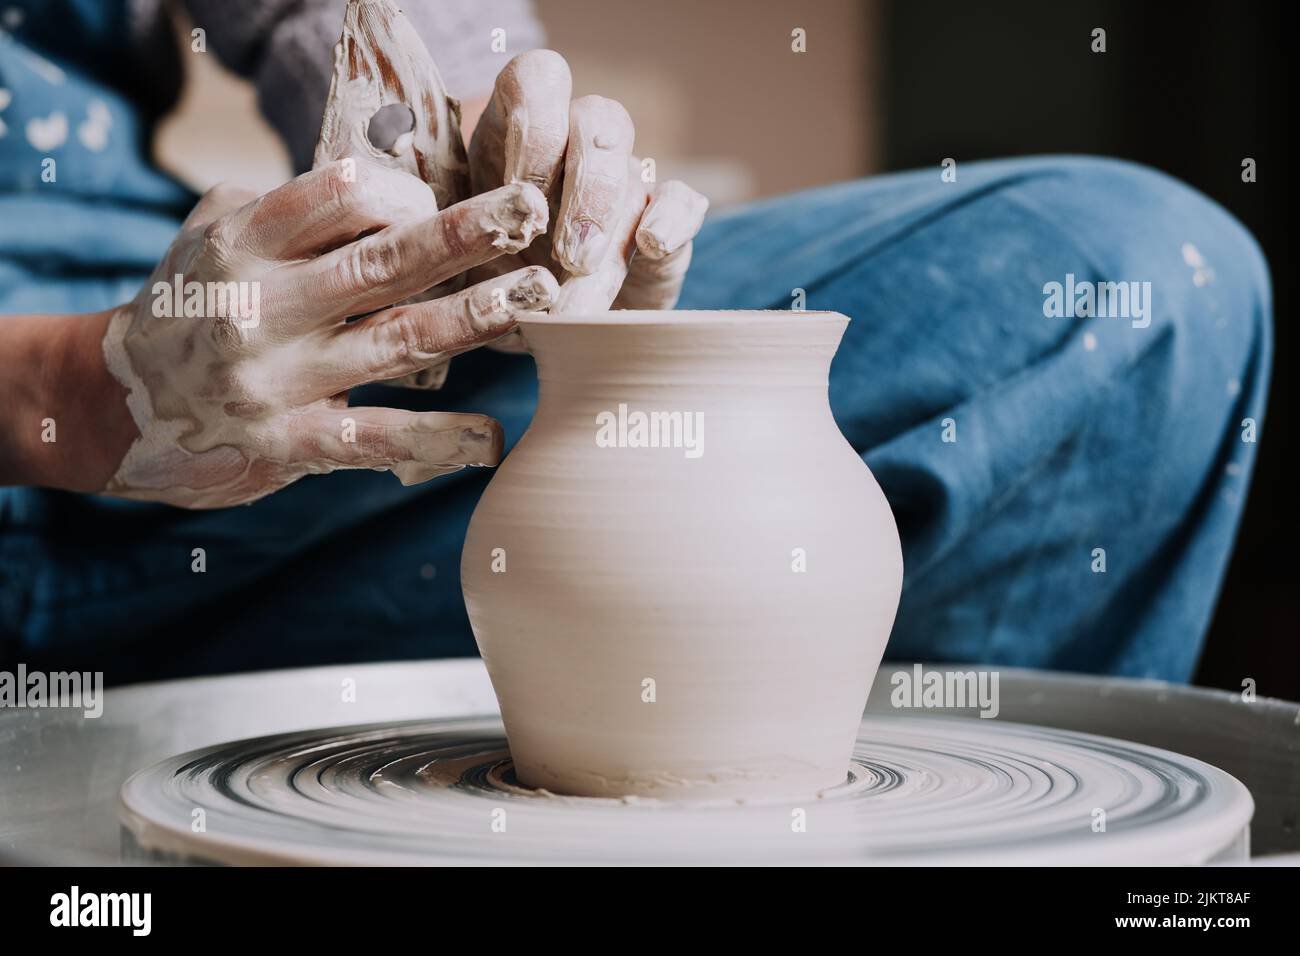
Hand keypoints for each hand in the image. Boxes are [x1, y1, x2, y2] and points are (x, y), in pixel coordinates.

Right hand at [96, 160, 557, 507]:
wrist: (109, 405)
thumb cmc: (186, 308)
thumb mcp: (213, 238)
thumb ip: (288, 210)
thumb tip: (383, 186)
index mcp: (243, 243)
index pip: (336, 197)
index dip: (408, 194)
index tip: (461, 194)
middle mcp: (260, 304)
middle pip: (380, 262)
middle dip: (463, 235)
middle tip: (529, 210)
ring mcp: (276, 378)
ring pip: (394, 339)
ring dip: (474, 317)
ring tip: (536, 297)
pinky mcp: (288, 443)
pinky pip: (377, 438)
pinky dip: (440, 440)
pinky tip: (493, 439)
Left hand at [467, 50, 708, 319]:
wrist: (528, 319)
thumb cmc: (483, 274)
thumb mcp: (457, 248)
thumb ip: (459, 227)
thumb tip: (465, 232)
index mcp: (517, 129)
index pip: (540, 80)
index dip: (538, 129)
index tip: (521, 198)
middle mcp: (575, 140)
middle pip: (598, 121)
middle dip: (585, 191)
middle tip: (567, 257)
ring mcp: (622, 178)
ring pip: (631, 169)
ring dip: (609, 231)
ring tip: (581, 298)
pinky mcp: (660, 220)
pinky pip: (681, 200)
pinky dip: (672, 218)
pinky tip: (653, 244)